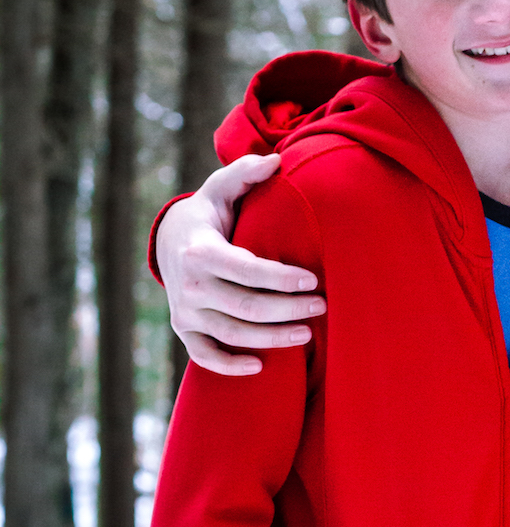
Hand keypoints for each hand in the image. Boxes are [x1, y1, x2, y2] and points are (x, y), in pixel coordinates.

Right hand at [158, 154, 324, 374]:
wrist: (169, 242)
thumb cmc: (207, 217)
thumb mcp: (220, 190)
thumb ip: (245, 174)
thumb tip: (276, 160)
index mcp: (201, 252)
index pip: (249, 271)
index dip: (283, 279)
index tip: (314, 280)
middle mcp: (191, 286)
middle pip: (248, 308)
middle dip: (289, 309)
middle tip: (322, 306)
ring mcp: (186, 312)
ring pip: (235, 335)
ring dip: (273, 338)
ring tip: (307, 333)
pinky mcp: (185, 331)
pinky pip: (206, 357)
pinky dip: (231, 366)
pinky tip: (261, 366)